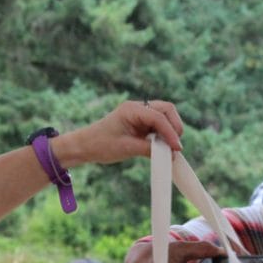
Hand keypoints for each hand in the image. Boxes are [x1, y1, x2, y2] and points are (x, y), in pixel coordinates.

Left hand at [52, 100, 182, 167]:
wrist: (85, 146)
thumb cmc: (101, 145)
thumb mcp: (127, 149)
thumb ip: (149, 149)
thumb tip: (170, 154)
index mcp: (131, 109)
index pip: (158, 117)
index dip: (170, 132)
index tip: (176, 148)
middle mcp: (137, 108)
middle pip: (166, 109)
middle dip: (175, 126)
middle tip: (176, 146)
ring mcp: (140, 114)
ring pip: (165, 116)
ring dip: (171, 130)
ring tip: (170, 147)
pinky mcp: (141, 122)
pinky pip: (159, 125)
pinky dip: (164, 134)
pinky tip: (163, 146)